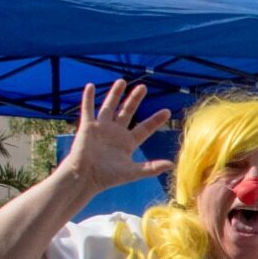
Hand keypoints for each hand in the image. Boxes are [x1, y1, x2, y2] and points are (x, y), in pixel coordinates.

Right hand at [57, 80, 172, 194]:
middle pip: (128, 112)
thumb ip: (151, 168)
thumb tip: (171, 165)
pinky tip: (90, 86)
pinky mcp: (87, 126)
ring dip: (115, 94)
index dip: (155, 120)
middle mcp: (116, 133)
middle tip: (143, 87)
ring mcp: (101, 128)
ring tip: (122, 81)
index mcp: (128, 142)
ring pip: (110, 106)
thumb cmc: (107, 177)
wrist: (85, 177)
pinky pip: (88, 109)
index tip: (167, 111)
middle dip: (135, 99)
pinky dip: (88, 97)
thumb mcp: (133, 172)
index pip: (145, 128)